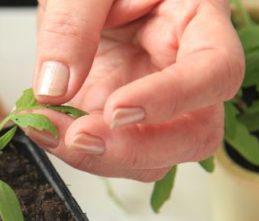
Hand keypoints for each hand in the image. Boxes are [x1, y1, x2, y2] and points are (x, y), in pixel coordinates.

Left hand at [28, 0, 244, 180]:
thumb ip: (71, 25)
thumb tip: (54, 87)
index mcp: (197, 24)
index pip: (215, 71)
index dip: (172, 99)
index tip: (117, 109)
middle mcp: (184, 73)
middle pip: (195, 134)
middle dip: (135, 148)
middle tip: (77, 137)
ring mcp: (154, 104)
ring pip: (153, 159)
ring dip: (100, 158)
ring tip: (46, 128)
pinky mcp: (119, 121)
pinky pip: (110, 153)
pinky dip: (75, 150)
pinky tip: (43, 127)